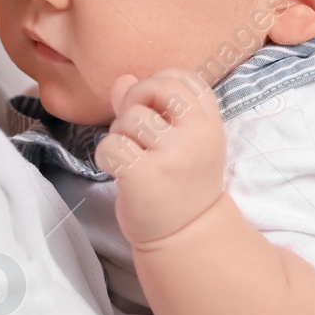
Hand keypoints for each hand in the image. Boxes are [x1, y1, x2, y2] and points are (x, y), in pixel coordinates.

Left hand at [94, 70, 227, 246]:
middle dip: (136, 100)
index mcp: (209, 123)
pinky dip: (105, 156)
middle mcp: (196, 134)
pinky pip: (110, 145)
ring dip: (119, 134)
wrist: (186, 236)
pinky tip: (117, 170)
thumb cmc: (180, 183)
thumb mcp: (180, 141)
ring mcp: (172, 155)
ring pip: (128, 119)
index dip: (158, 84)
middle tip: (134, 128)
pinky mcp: (144, 175)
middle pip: (156, 86)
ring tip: (130, 155)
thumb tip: (122, 80)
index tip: (154, 110)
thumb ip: (152, 106)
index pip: (183, 77)